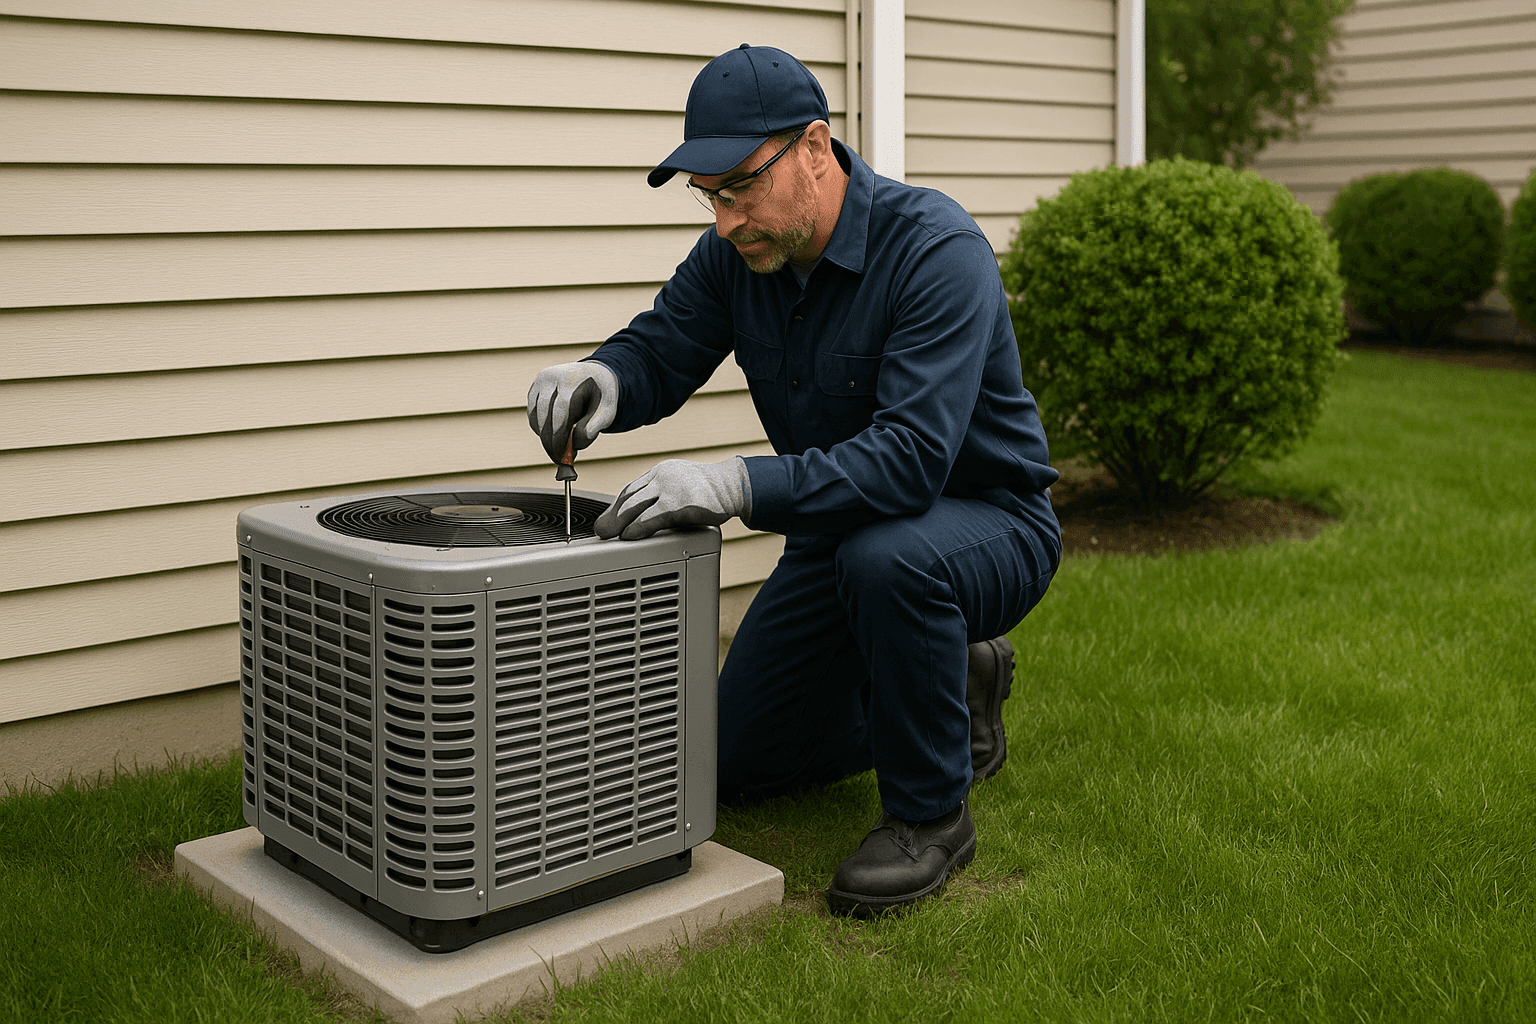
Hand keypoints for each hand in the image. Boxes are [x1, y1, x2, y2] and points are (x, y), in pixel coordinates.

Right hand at [526, 361, 619, 463]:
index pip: (560, 411)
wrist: (595, 375)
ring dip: (545, 436)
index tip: (562, 457)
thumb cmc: (602, 395)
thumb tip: (575, 445)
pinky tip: (556, 433)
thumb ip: (593, 428)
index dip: (559, 437)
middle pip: (544, 415)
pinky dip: (541, 428)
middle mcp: (551, 377)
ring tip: (562, 446)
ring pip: (535, 417)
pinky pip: (532, 415)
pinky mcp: (534, 389)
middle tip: (559, 460)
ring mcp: (540, 382)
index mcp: (571, 379)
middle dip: (550, 441)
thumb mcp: (608, 411)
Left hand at [596, 458, 752, 540]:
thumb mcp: (681, 489)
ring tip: (609, 535)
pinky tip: (630, 535)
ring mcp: (671, 487)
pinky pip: (653, 516)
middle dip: (612, 514)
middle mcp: (662, 476)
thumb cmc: (710, 492)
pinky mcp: (681, 502)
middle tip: (601, 530)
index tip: (607, 519)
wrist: (734, 485)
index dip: (615, 506)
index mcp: (661, 473)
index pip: (631, 489)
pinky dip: (639, 526)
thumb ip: (662, 499)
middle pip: (629, 496)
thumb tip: (641, 519)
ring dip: (619, 521)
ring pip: (636, 504)